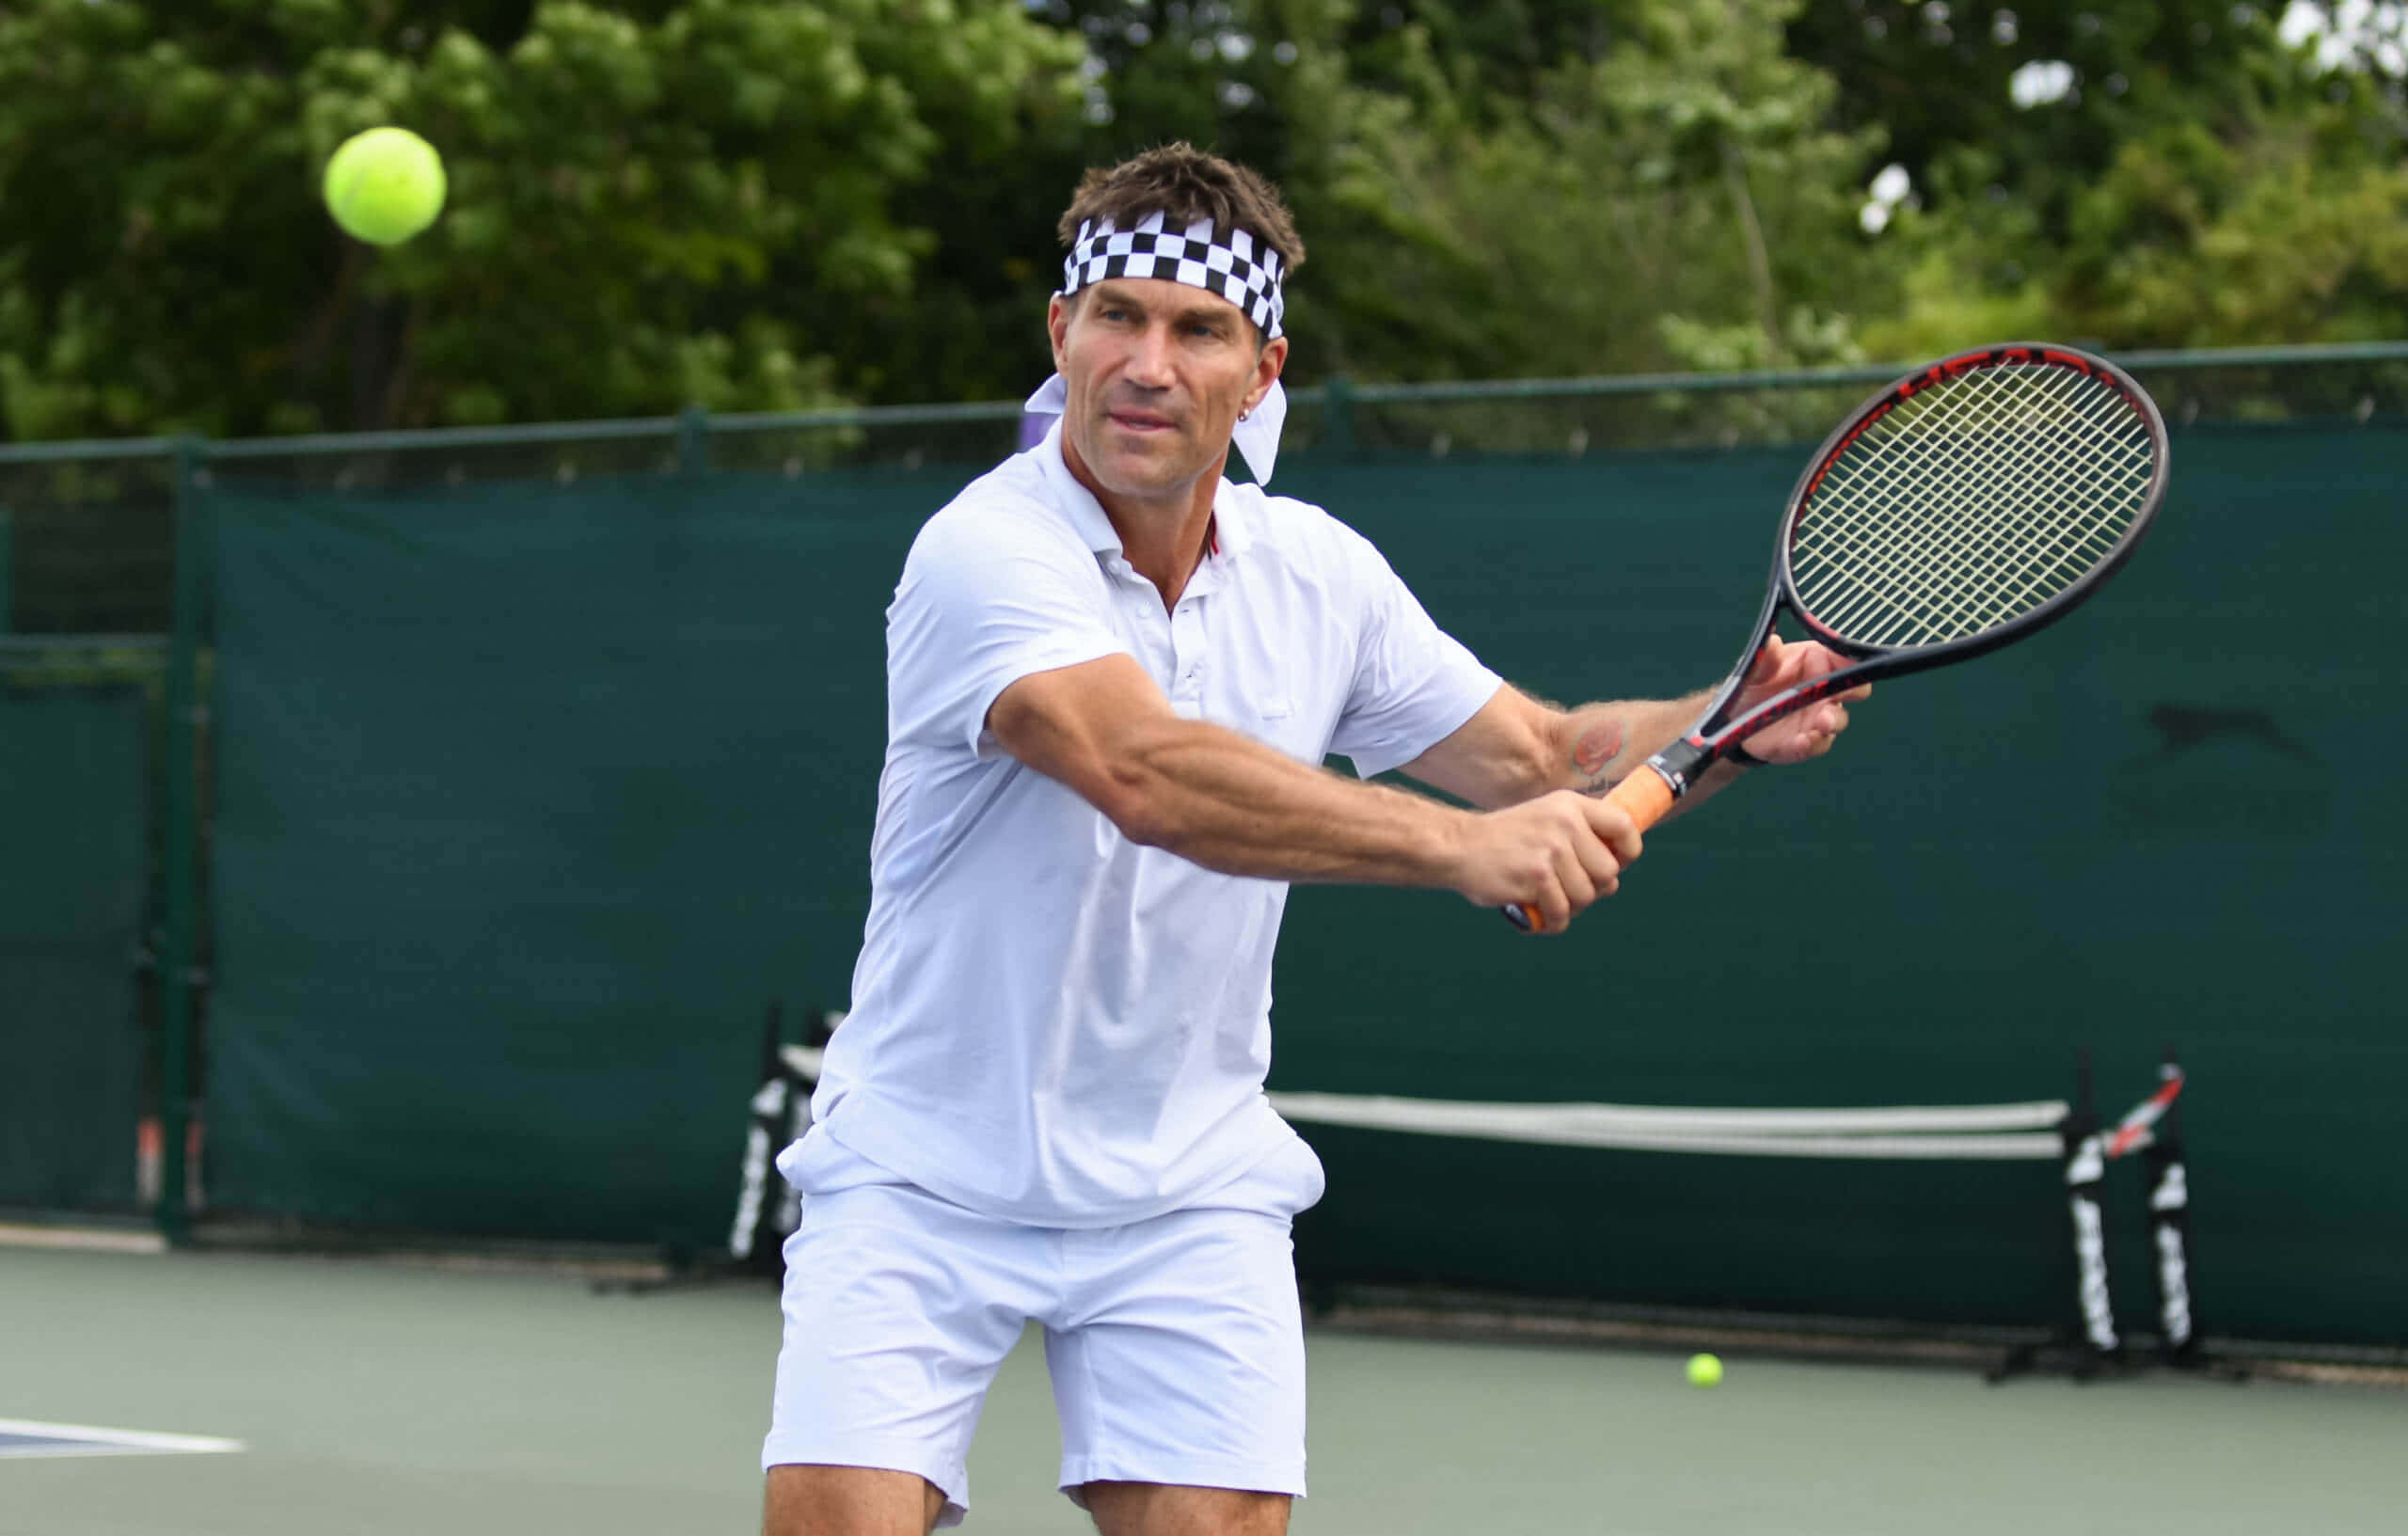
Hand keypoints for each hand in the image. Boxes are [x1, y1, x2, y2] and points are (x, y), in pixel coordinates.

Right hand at [1447, 790, 1642, 933]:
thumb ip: (1580, 835)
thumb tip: (1616, 871)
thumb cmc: (1505, 839)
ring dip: (1569, 908)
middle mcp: (1566, 823)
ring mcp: (1551, 850)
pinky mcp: (1537, 877)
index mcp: (1571, 806)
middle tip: (1568, 890)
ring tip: (1549, 902)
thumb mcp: (1545, 818)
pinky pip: (1562, 913)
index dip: (1628, 853)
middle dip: (1592, 890)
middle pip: (1608, 873)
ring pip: (1585, 897)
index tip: (1615, 866)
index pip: (1625, 827)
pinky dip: (1552, 922)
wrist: (1458, 846)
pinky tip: (1538, 916)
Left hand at [1731, 633, 1870, 764]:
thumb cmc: (1755, 682)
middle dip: (1853, 691)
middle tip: (1839, 694)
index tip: (1850, 665)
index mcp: (1818, 662)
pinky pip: (1816, 745)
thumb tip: (1772, 642)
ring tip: (1822, 722)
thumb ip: (1765, 657)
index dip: (1854, 660)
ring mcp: (1819, 718)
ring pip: (1838, 720)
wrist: (1735, 717)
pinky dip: (1811, 744)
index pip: (1847, 658)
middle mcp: (1826, 690)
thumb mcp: (1755, 668)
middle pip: (1855, 689)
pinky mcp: (1807, 742)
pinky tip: (1801, 741)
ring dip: (1832, 721)